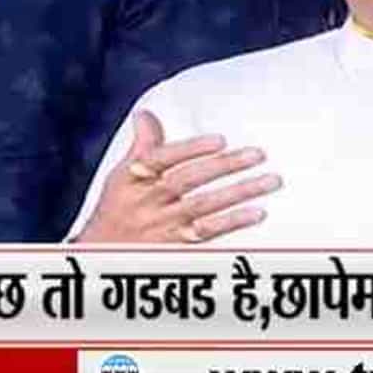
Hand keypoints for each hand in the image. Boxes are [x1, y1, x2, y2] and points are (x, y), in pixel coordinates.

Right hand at [76, 111, 281, 242]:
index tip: (220, 140)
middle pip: (189, 181)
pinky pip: (208, 233)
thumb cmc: (116, 212)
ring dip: (240, 193)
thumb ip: (142, 147)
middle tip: (258, 154)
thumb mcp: (121, 178)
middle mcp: (148, 202)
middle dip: (224, 166)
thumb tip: (146, 114)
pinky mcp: (177, 247)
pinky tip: (258, 212)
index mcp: (134, 179)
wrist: (102, 259)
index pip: (161, 159)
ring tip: (270, 180)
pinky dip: (233, 222)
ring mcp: (164, 226)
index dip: (191, 149)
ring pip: (204, 206)